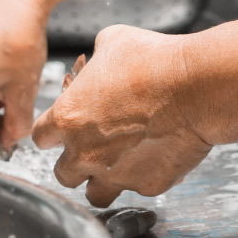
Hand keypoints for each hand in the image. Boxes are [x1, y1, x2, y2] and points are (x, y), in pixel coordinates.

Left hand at [32, 16, 237, 205]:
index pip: (40, 138)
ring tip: (118, 165)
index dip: (52, 133)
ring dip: (102, 181)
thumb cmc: (153, 60)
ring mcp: (116, 174)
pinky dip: (144, 177)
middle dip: (74, 162)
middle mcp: (85, 154)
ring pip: (95, 195)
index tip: (62, 130)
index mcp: (67, 120)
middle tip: (91, 149)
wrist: (197, 85)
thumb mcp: (112, 42)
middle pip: (62, 174)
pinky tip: (155, 157)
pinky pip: (138, 189)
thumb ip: (95, 62)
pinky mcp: (148, 185)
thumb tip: (98, 60)